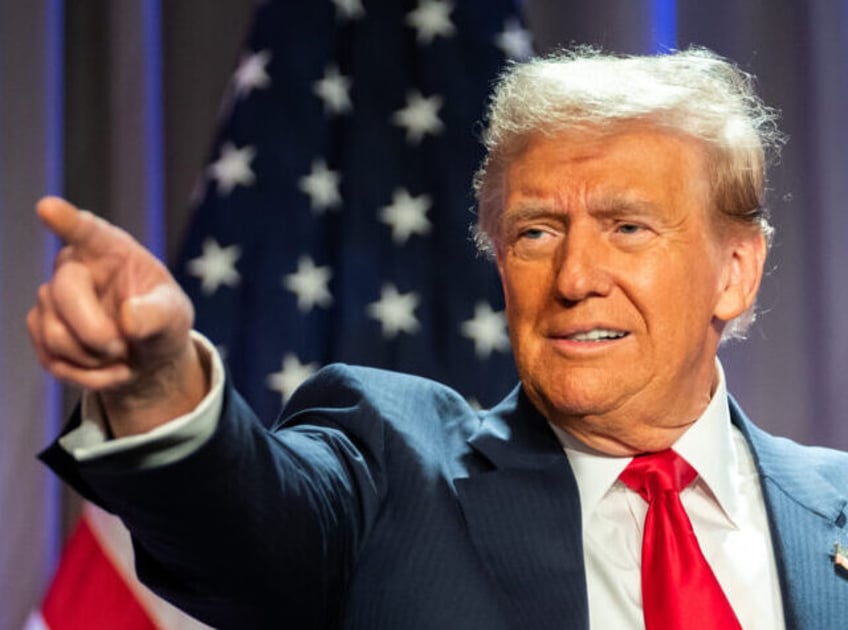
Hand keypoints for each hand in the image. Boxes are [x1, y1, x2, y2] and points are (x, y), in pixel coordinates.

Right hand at [27, 197, 207, 435]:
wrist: (146, 356)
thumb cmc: (162, 323)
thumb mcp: (174, 317)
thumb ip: (157, 314)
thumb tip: (128, 318)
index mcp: (111, 250)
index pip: (86, 231)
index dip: (67, 220)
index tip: (48, 207)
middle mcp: (74, 267)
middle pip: (63, 293)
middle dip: (95, 332)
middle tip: (122, 347)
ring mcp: (51, 298)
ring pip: (55, 334)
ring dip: (95, 359)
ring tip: (121, 356)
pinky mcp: (40, 329)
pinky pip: (53, 359)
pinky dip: (87, 376)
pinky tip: (108, 369)